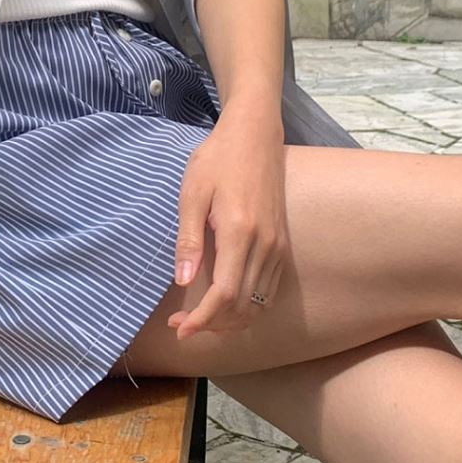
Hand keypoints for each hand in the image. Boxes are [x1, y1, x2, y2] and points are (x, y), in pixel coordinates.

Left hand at [168, 90, 288, 343]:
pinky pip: (269, 291)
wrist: (254, 134)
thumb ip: (189, 239)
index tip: (179, 329)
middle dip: (211, 325)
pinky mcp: (282, 244)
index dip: (201, 320)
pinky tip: (227, 305)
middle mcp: (265, 245)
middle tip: (181, 323)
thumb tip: (183, 282)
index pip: (224, 295)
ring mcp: (278, 246)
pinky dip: (249, 308)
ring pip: (258, 304)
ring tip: (201, 318)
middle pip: (242, 308)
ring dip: (230, 321)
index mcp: (239, 232)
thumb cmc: (218, 159)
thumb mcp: (193, 192)